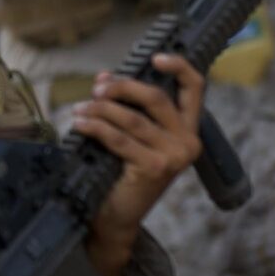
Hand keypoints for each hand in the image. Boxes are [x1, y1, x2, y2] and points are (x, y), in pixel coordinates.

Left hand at [77, 56, 205, 273]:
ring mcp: (173, 156)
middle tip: (97, 90)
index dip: (179, 67)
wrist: (117, 218)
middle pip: (156, 98)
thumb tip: (103, 76)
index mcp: (189, 130)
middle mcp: (188, 142)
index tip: (155, 57)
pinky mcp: (153, 167)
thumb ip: (124, 106)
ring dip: (101, 110)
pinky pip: (119, 138)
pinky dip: (95, 128)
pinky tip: (79, 124)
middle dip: (122, 87)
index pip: (195, 89)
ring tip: (79, 109)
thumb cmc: (124, 175)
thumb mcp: (131, 136)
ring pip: (133, 118)